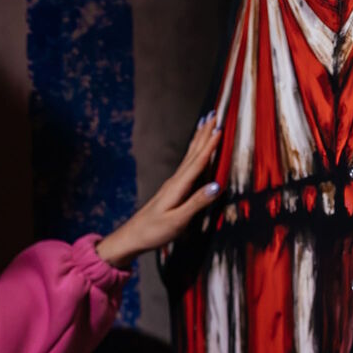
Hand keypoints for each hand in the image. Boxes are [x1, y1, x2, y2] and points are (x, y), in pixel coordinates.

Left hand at [95, 111, 223, 266]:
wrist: (133, 237)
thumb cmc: (154, 231)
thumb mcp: (178, 221)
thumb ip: (197, 203)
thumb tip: (217, 186)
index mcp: (178, 187)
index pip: (197, 162)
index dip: (209, 146)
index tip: (220, 128)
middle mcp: (175, 181)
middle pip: (193, 153)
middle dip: (204, 134)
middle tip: (214, 115)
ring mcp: (174, 184)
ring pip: (190, 156)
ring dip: (199, 139)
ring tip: (206, 124)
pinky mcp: (173, 189)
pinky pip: (188, 165)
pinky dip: (195, 153)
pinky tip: (197, 152)